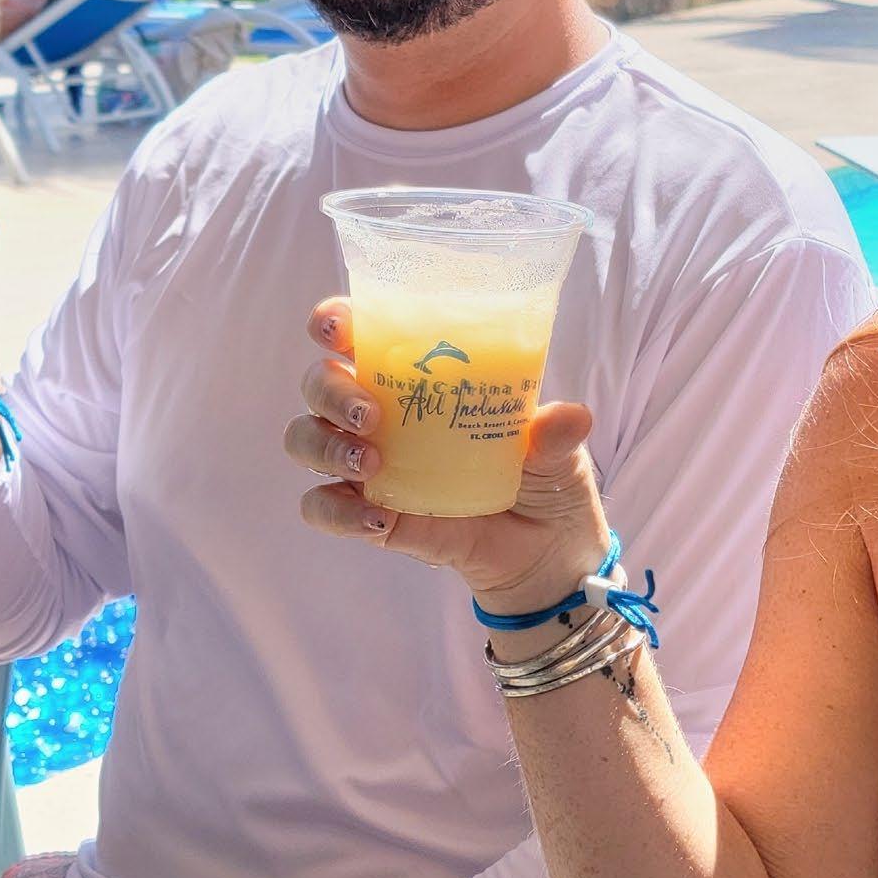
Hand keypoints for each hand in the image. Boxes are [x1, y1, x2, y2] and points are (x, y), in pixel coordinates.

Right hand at [285, 294, 611, 607]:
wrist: (547, 556)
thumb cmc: (546, 482)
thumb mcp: (557, 453)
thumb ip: (554, 434)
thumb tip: (571, 416)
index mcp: (420, 379)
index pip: (360, 335)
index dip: (335, 321)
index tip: (336, 327)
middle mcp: (383, 415)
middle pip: (320, 384)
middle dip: (331, 391)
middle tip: (371, 414)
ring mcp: (370, 467)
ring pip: (306, 439)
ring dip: (326, 446)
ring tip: (371, 465)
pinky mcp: (371, 516)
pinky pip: (322, 508)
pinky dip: (339, 512)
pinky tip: (379, 520)